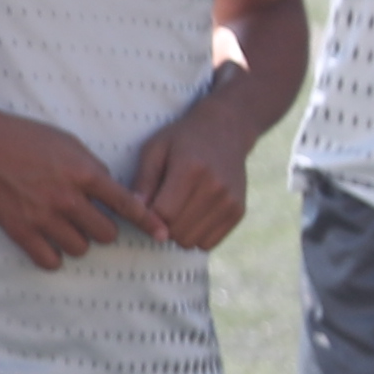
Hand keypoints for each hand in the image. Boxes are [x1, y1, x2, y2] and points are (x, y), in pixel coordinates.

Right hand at [0, 100, 157, 269]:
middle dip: (103, 229)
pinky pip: (49, 261)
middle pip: (106, 234)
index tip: (162, 233)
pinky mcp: (19, 230)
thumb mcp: (69, 144)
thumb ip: (94, 171)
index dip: (148, 222)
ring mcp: (42, 216)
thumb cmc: (26, 138)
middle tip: (91, 220)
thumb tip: (114, 197)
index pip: (127, 204)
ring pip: (80, 249)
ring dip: (78, 242)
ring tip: (66, 228)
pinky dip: (54, 257)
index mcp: (83, 173)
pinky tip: (50, 244)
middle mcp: (66, 197)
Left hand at [126, 92, 255, 252]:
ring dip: (178, 232)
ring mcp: (230, 201)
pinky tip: (192, 215)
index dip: (148, 215)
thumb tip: (134, 210)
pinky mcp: (239, 212)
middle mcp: (215, 187)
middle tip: (161, 207)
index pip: (163, 214)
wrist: (226, 130)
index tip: (145, 206)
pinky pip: (208, 244)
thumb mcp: (155, 149)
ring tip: (177, 210)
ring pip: (191, 242)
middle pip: (176, 231)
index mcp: (191, 170)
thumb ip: (144, 180)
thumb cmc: (182, 139)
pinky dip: (196, 235)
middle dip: (162, 225)